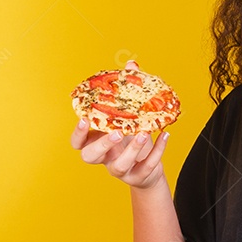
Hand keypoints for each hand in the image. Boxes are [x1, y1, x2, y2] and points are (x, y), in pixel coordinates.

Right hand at [71, 59, 169, 189]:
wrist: (147, 170)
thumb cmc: (133, 138)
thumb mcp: (128, 116)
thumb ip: (126, 92)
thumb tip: (131, 65)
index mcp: (95, 142)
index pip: (77, 142)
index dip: (79, 133)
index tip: (85, 119)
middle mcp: (104, 158)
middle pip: (90, 157)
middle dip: (102, 144)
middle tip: (117, 132)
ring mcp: (119, 170)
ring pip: (119, 166)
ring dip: (132, 149)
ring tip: (144, 132)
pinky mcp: (137, 177)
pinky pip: (145, 166)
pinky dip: (156, 151)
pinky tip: (164, 135)